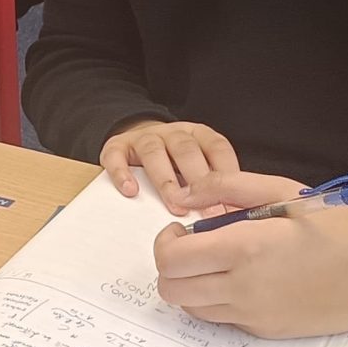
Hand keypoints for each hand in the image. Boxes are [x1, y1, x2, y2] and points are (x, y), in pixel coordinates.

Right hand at [98, 120, 239, 214]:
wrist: (137, 140)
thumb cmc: (175, 163)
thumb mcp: (199, 167)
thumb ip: (212, 184)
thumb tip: (230, 213)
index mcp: (198, 134)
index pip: (216, 147)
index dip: (224, 174)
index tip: (228, 203)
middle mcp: (172, 133)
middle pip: (186, 150)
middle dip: (197, 180)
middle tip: (205, 210)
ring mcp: (143, 138)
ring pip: (154, 152)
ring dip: (165, 180)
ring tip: (174, 206)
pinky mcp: (117, 147)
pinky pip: (117, 157)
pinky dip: (123, 173)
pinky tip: (131, 191)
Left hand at [153, 182, 347, 338]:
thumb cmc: (339, 225)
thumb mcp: (283, 191)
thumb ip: (226, 187)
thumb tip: (184, 195)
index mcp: (245, 248)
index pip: (172, 258)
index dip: (165, 241)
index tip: (182, 228)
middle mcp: (245, 288)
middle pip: (172, 290)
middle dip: (172, 266)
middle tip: (194, 245)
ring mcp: (256, 316)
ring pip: (193, 309)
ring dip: (193, 285)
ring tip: (221, 261)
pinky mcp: (269, 331)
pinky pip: (224, 319)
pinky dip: (220, 300)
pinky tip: (247, 278)